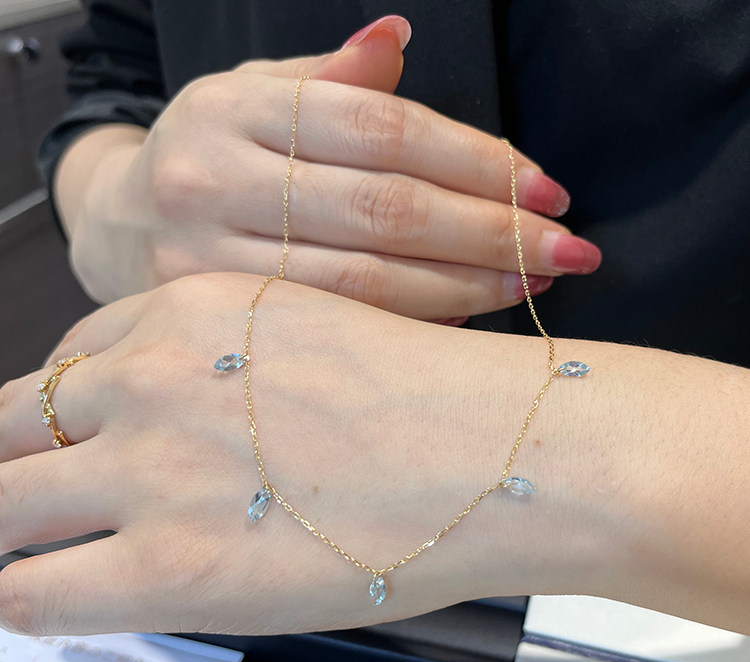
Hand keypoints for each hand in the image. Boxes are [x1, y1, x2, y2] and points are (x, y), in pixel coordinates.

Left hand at [0, 273, 534, 635]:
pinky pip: (30, 593)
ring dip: (9, 527)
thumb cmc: (439, 398)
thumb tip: (192, 421)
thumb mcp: (317, 337)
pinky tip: (48, 598)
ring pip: (5, 502)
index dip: (65, 408)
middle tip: (25, 491)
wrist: (505, 450)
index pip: (75, 358)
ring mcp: (151, 471)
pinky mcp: (169, 568)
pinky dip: (23, 597)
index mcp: (195, 312)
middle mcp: (155, 379)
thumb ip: (235, 370)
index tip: (69, 437)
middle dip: (14, 458)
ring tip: (25, 549)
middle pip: (16, 418)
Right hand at [62, 15, 599, 315]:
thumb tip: (398, 39)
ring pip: (362, 283)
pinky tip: (463, 318)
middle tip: (564, 250)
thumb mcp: (255, 95)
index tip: (547, 191)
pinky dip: (407, 325)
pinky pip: (333, 328)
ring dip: (462, 287)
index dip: (474, 162)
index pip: (382, 131)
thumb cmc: (208, 153)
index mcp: (238, 108)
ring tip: (529, 285)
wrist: (118, 224)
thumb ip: (328, 78)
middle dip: (488, 232)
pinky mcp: (215, 320)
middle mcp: (215, 180)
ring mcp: (207, 260)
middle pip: (382, 211)